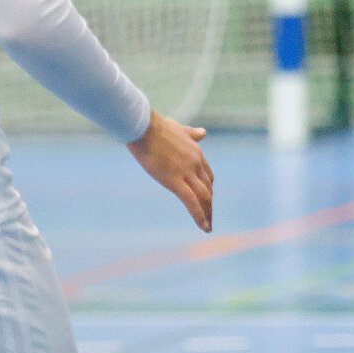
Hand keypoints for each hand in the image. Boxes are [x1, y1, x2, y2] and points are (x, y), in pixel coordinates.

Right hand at [126, 110, 213, 231]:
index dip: (208, 188)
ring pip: (204, 197)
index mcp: (196, 152)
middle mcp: (195, 164)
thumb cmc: (156, 125)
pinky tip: (204, 227)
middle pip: (208, 188)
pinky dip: (199, 216)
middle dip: (209, 204)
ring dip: (208, 213)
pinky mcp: (174, 181)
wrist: (144, 125)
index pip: (207, 175)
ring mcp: (186, 173)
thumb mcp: (178, 127)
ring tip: (208, 226)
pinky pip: (191, 202)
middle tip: (210, 217)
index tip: (207, 198)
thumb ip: (192, 132)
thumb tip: (203, 132)